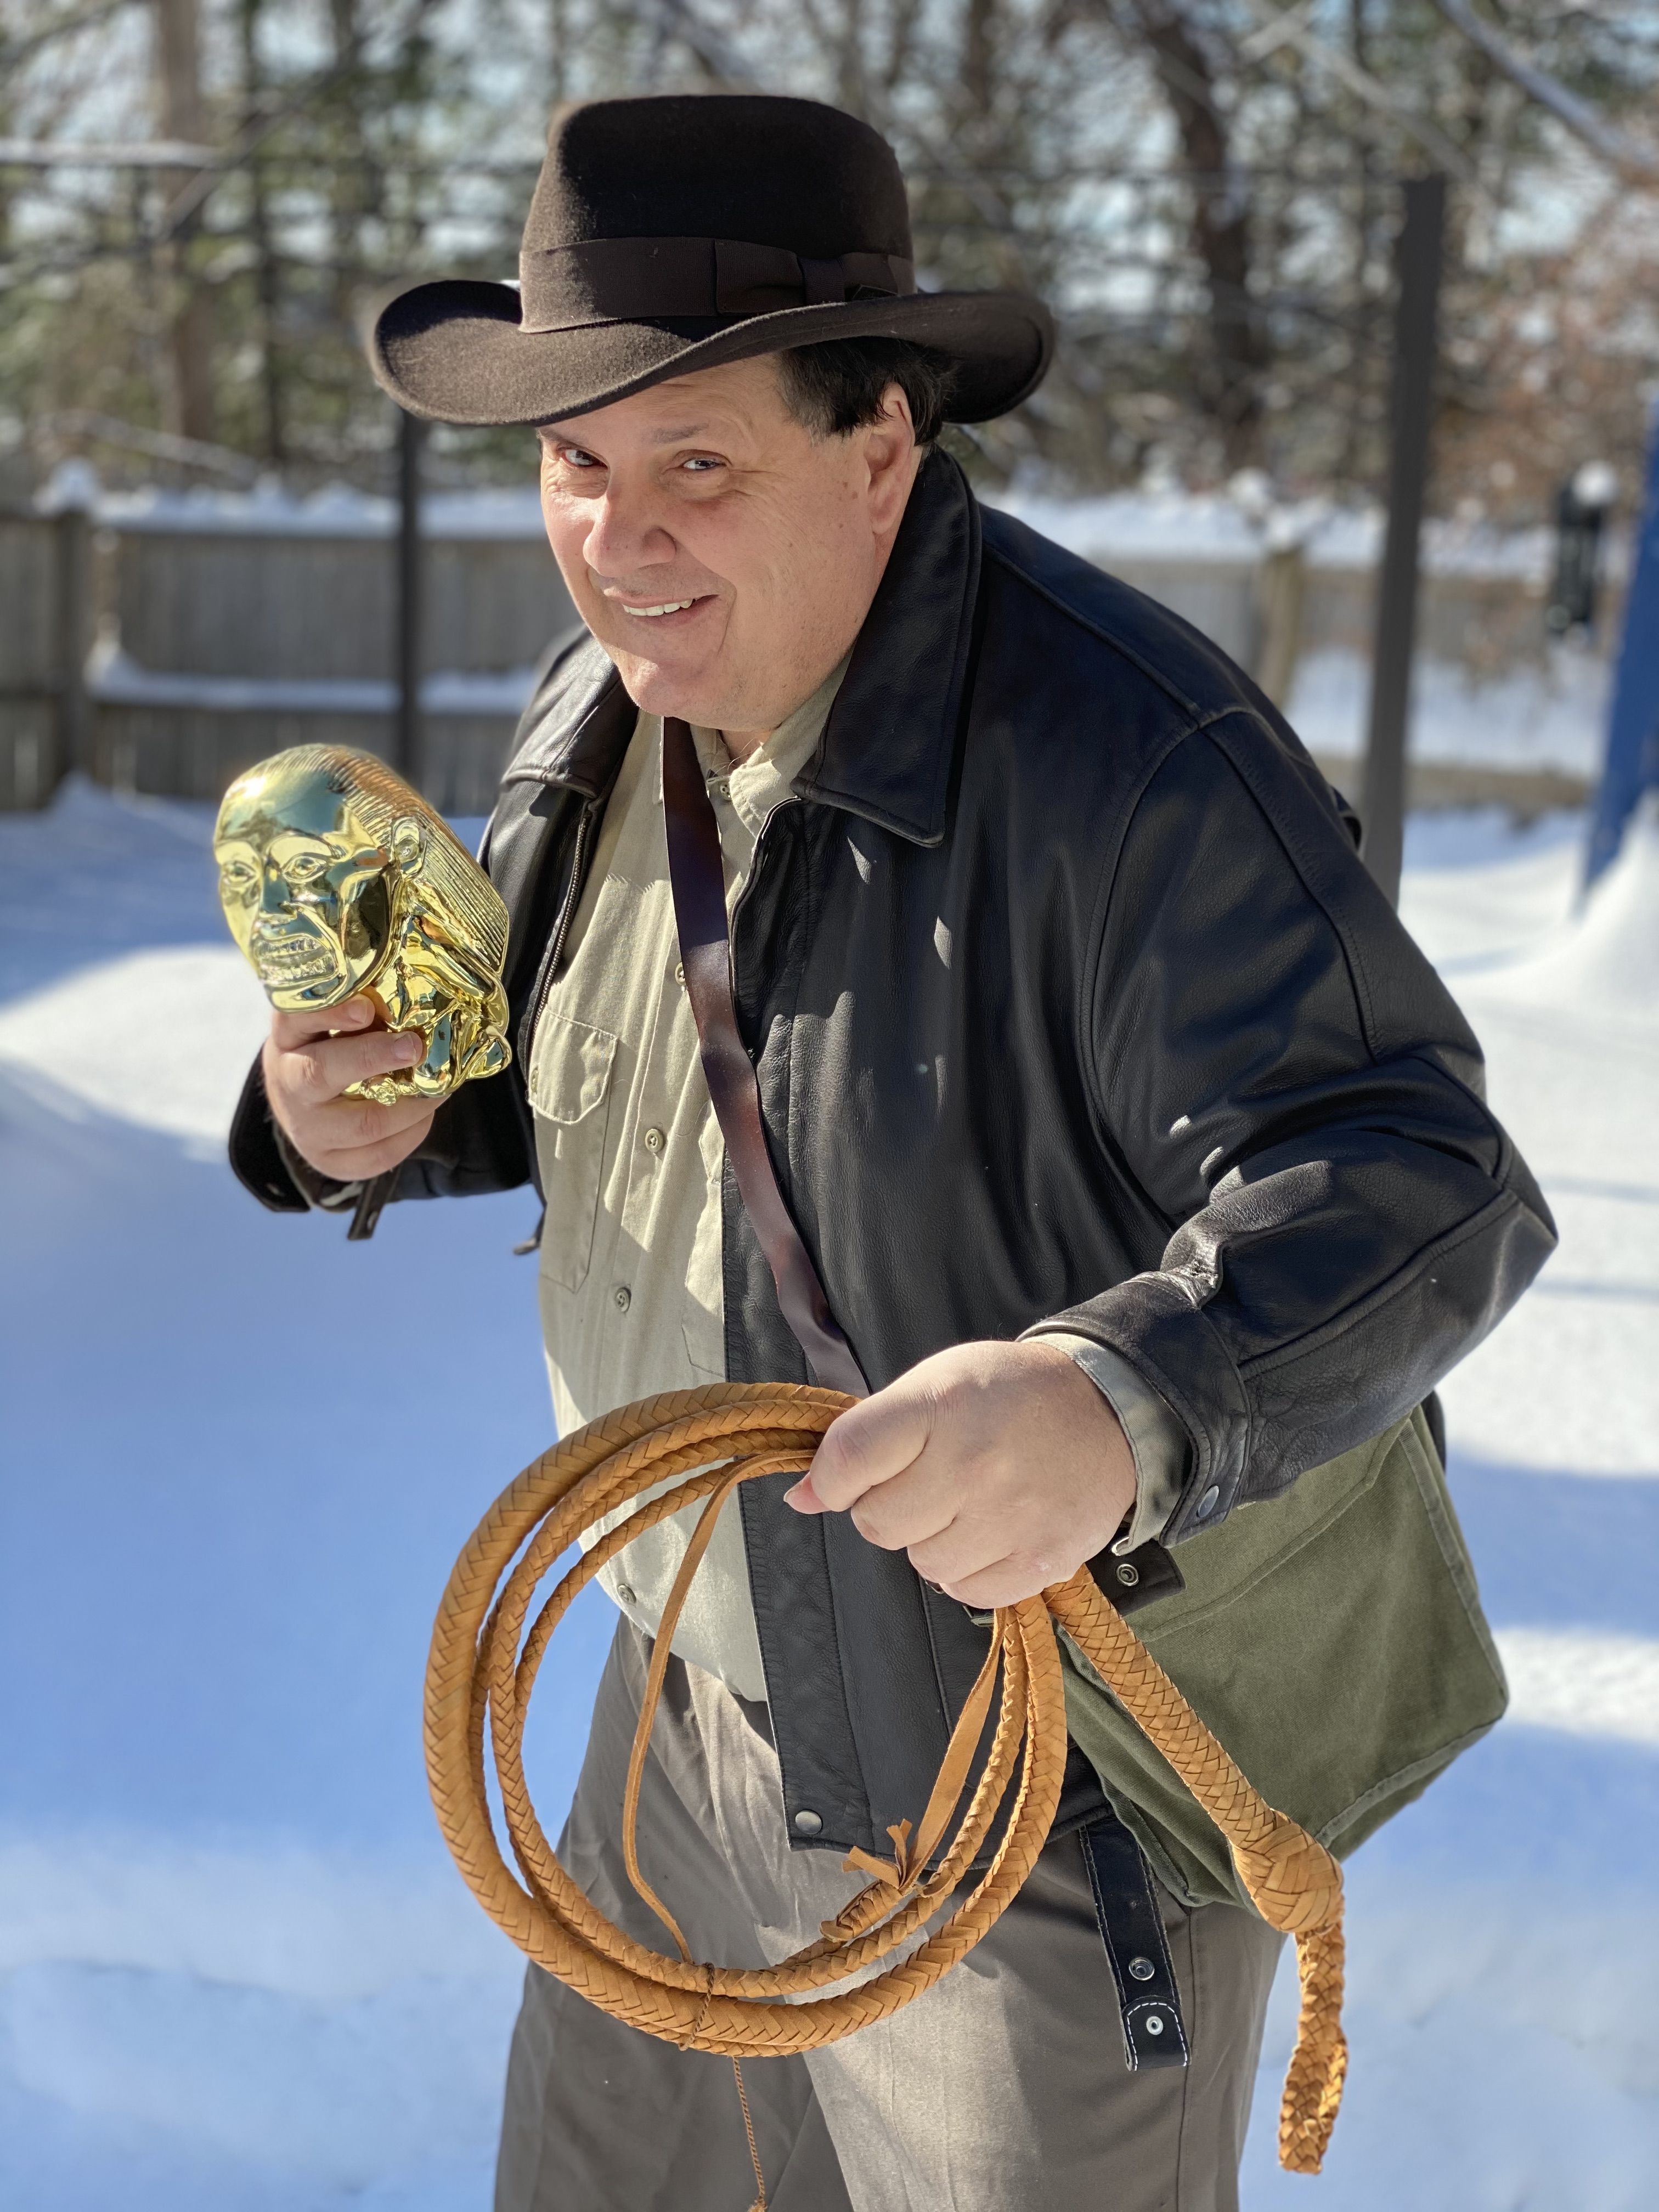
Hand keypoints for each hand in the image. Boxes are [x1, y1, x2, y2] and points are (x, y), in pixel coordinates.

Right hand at [263, 994, 436, 1181]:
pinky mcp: (330, 1162)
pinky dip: (413, 1133)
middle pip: (320, 1075)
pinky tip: (425, 1113)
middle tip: (414, 1046)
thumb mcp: (333, 1021)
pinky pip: (379, 1155)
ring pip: (361, 1124)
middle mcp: (288, 1084)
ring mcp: (306, 1129)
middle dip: (372, 1059)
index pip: (295, 1019)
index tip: (366, 1008)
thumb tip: (416, 996)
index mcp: (288, 1038)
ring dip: (411, 1104)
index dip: (330, 1013)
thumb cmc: (330, 1048)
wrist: (303, 1105)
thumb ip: (362, 1007)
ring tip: (440, 1085)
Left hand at [785, 1340, 1136, 1608]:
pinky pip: (966, 1592)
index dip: (831, 1478)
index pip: (849, 1458)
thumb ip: (864, 1437)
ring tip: (965, 1502)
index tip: (844, 1477)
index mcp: (942, 1405)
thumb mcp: (934, 1384)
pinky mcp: (1043, 1560)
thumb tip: (798, 1497)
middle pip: (878, 1523)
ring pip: (921, 1562)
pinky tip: (989, 1531)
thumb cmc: (1008, 1394)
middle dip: (887, 1506)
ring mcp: (1012, 1517)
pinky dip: (967, 1570)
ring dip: (930, 1539)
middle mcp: (975, 1462)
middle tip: (924, 1481)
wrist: (1112, 1411)